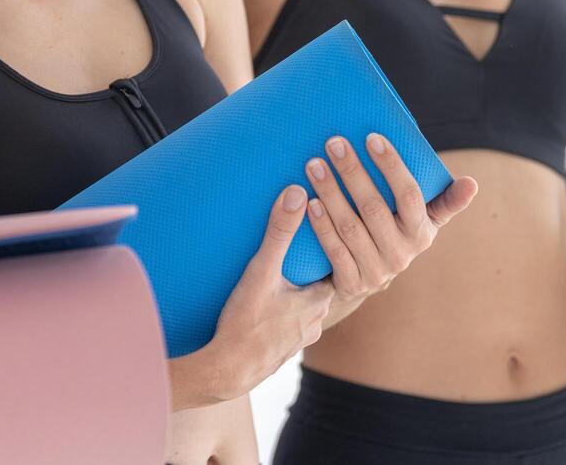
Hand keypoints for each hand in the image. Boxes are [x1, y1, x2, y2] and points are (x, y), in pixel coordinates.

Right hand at [173, 185, 333, 407]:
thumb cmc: (246, 323)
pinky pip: (289, 324)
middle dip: (312, 269)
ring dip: (298, 292)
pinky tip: (269, 304)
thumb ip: (279, 232)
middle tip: (301, 247)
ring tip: (285, 273)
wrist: (226, 372)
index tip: (326, 230)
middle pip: (321, 287)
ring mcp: (298, 339)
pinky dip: (284, 312)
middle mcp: (315, 322)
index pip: (338, 267)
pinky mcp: (280, 350)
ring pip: (306, 308)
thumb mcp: (261, 271)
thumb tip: (295, 193)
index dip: (333, 248)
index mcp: (318, 301)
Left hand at [305, 133, 476, 313]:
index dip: (392, 166)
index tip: (372, 137)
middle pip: (374, 208)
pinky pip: (334, 252)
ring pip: (350, 228)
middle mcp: (402, 254)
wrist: (365, 279)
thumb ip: (445, 201)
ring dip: (331, 194)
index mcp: (422, 233)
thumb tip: (472, 184)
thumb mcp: (422, 220)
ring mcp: (376, 272)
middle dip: (353, 172)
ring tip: (314, 165)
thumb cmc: (395, 233)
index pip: (410, 195)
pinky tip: (309, 202)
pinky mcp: (352, 284)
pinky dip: (321, 226)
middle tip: (333, 143)